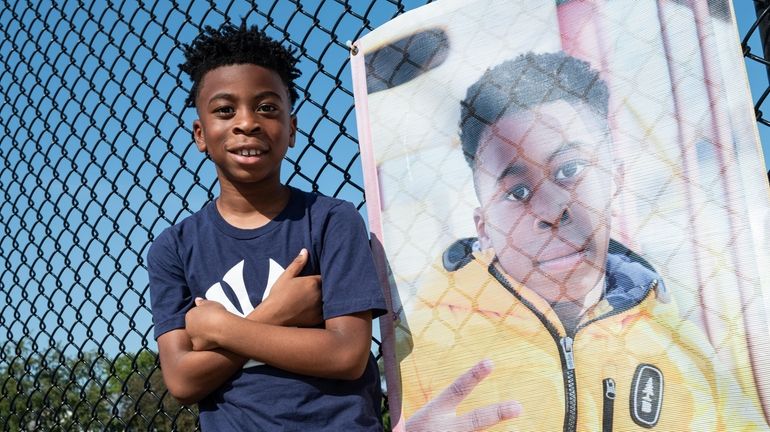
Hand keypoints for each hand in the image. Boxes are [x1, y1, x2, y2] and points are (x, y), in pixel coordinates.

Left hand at [185, 298, 231, 350]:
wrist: (221, 327)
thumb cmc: (217, 313)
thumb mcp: (211, 303)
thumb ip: (202, 302)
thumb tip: (197, 300)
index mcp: (190, 314)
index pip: (193, 316)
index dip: (202, 317)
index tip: (210, 318)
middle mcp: (188, 326)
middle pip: (193, 327)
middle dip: (200, 327)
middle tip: (212, 326)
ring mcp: (192, 337)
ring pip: (196, 337)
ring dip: (202, 336)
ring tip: (214, 334)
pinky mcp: (197, 346)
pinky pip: (200, 346)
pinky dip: (205, 345)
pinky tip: (213, 343)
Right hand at [250, 248, 322, 326]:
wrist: (272, 316)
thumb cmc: (278, 295)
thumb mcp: (286, 276)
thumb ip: (298, 263)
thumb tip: (305, 251)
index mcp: (313, 282)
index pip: (326, 276)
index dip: (323, 277)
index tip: (320, 278)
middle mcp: (319, 294)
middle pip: (329, 288)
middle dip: (326, 287)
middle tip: (319, 288)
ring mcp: (319, 307)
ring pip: (329, 301)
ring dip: (326, 299)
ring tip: (319, 299)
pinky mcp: (318, 319)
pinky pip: (326, 313)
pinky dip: (323, 311)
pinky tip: (316, 309)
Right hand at [405, 360, 520, 431]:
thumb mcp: (421, 421)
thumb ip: (442, 416)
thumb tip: (464, 413)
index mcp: (434, 414)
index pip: (456, 391)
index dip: (473, 376)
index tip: (490, 362)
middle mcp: (444, 428)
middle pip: (474, 421)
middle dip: (496, 413)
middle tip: (517, 407)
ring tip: (517, 430)